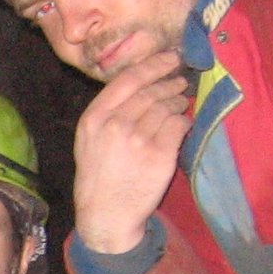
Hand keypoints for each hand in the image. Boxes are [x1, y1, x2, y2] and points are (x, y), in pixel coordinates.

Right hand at [72, 50, 190, 254]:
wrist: (106, 215)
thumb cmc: (98, 176)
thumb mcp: (88, 139)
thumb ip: (109, 110)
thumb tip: (143, 83)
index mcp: (94, 118)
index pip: (129, 79)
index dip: (153, 65)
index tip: (170, 59)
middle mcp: (116, 125)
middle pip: (151, 91)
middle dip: (169, 83)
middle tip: (179, 83)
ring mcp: (139, 140)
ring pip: (168, 106)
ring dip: (178, 102)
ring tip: (180, 103)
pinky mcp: (160, 155)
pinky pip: (179, 125)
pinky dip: (184, 122)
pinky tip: (181, 125)